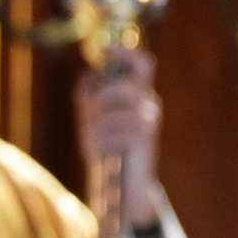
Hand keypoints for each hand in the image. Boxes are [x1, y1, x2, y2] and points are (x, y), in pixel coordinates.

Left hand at [76, 46, 161, 227]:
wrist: (124, 184)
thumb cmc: (108, 149)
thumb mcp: (92, 120)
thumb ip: (89, 98)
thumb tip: (87, 76)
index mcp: (138, 95)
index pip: (144, 64)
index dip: (126, 53)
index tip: (107, 52)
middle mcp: (148, 104)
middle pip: (122, 86)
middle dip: (100, 102)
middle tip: (92, 120)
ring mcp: (150, 121)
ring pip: (114, 111)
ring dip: (97, 128)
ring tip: (96, 143)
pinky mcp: (146, 140)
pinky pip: (116, 132)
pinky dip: (102, 143)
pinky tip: (103, 154)